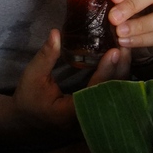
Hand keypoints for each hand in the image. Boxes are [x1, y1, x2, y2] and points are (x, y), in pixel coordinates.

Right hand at [12, 28, 130, 140]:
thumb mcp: (33, 75)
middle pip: (112, 94)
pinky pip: (112, 95)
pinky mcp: (96, 112)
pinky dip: (117, 77)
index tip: (114, 51)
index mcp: (70, 113)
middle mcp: (86, 119)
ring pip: (116, 95)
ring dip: (121, 72)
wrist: (27, 120)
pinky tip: (120, 61)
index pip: (94, 91)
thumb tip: (56, 33)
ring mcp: (93, 118)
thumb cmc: (29, 98)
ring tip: (125, 49)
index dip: (106, 71)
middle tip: (125, 46)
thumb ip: (46, 56)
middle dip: (120, 69)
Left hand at [108, 0, 152, 50]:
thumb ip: (115, 0)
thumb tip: (97, 3)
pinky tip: (126, 42)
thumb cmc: (131, 12)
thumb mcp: (122, 1)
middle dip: (133, 4)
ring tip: (120, 32)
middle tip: (114, 17)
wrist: (148, 33)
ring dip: (141, 25)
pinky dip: (143, 40)